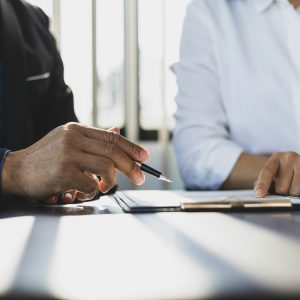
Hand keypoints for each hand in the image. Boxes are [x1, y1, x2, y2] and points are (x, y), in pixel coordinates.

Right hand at [2, 122, 148, 199]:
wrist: (16, 171)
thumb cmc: (46, 159)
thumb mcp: (68, 142)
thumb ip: (93, 139)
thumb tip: (117, 131)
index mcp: (77, 130)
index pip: (111, 138)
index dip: (131, 147)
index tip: (144, 156)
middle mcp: (74, 138)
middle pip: (114, 152)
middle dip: (131, 166)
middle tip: (139, 178)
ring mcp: (69, 154)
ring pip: (107, 167)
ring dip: (111, 182)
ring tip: (104, 187)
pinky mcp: (64, 172)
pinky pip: (91, 184)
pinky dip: (91, 191)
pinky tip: (81, 191)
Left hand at [255, 152, 299, 196]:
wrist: (297, 163)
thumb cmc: (282, 169)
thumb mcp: (272, 171)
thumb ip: (262, 181)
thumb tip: (259, 193)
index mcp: (276, 157)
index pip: (267, 171)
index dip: (263, 184)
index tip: (259, 194)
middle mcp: (289, 158)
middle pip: (281, 187)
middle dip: (280, 192)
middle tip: (282, 187)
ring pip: (294, 190)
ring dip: (291, 193)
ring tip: (291, 185)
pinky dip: (298, 193)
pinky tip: (297, 185)